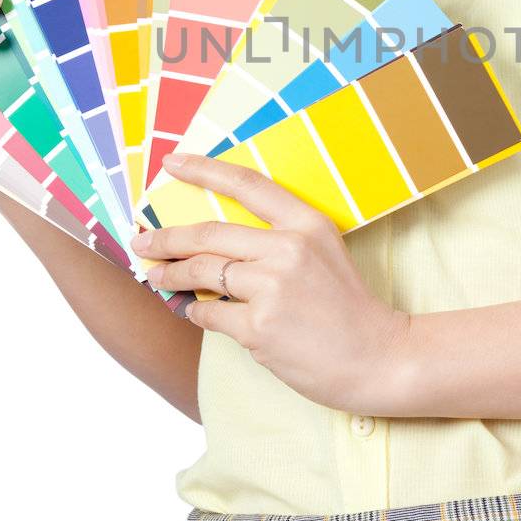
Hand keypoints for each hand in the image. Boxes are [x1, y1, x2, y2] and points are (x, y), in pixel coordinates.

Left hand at [131, 152, 412, 412]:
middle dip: (167, 238)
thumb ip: (278, 242)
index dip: (205, 170)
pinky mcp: (259, 327)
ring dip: (171, 274)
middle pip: (210, 233)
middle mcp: (288, 249)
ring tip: (155, 275)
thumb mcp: (324, 254)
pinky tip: (192, 311)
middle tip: (142, 242)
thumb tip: (215, 244)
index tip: (173, 163)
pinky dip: (196, 313)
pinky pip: (210, 314)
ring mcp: (272, 288)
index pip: (247, 185)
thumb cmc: (348, 309)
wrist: (379, 357)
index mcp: (307, 223)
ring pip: (202, 273)